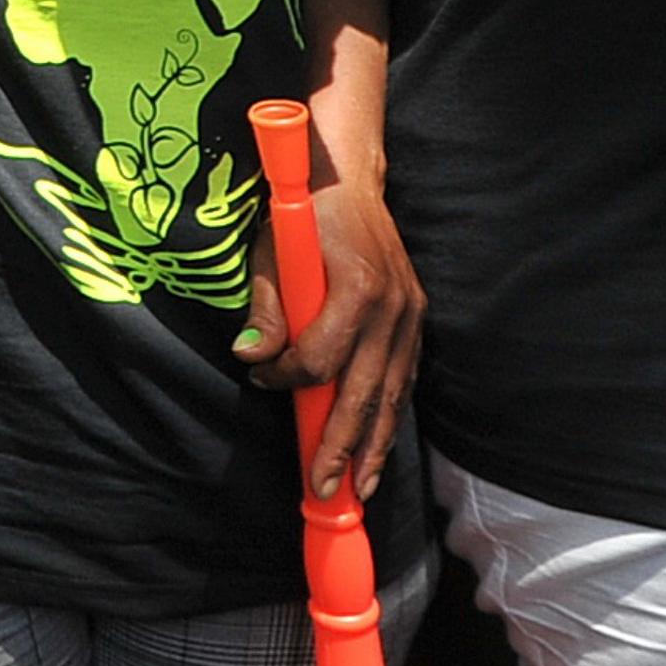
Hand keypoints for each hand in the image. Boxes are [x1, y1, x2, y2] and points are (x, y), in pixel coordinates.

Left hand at [237, 176, 424, 499]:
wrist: (347, 178)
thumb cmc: (300, 213)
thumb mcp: (271, 251)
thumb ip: (266, 308)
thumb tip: (249, 357)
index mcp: (355, 288)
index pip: (322, 359)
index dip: (287, 379)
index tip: (260, 379)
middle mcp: (391, 308)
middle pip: (364, 392)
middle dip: (340, 445)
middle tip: (321, 486)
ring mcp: (410, 315)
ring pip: (392, 395)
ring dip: (374, 445)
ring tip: (358, 487)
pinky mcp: (416, 318)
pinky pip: (403, 378)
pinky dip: (390, 415)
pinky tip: (377, 444)